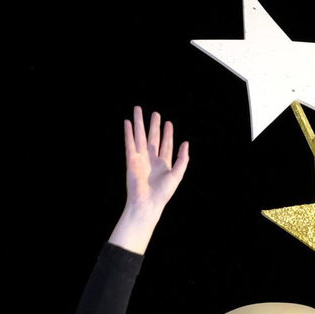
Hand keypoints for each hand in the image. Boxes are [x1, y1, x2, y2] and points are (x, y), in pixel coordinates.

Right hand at [108, 106, 190, 253]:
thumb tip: (186, 143)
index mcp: (164, 164)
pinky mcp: (131, 160)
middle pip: (153, 138)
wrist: (147, 203)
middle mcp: (152, 159)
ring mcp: (141, 159)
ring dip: (139, 124)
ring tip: (137, 110)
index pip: (166, 145)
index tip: (168, 123)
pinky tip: (128, 123)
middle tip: (155, 113)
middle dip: (154, 125)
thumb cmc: (163, 193)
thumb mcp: (177, 175)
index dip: (167, 134)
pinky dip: (129, 133)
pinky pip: (130, 143)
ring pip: (140, 137)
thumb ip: (183, 159)